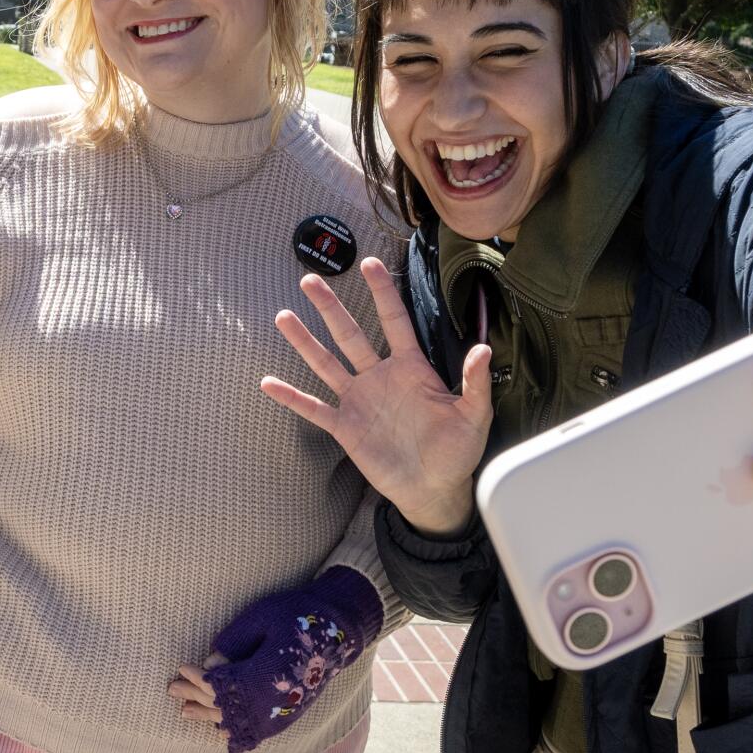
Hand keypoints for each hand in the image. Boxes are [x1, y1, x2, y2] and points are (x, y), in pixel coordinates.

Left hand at [175, 566, 383, 752]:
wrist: (340, 629)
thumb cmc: (298, 614)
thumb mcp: (263, 616)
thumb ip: (234, 641)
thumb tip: (210, 665)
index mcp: (266, 674)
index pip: (222, 685)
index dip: (198, 679)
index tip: (181, 669)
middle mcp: (274, 701)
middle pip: (226, 705)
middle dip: (196, 697)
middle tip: (172, 690)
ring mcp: (283, 712)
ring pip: (239, 722)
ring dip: (210, 716)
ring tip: (185, 712)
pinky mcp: (290, 715)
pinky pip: (257, 731)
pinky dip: (236, 732)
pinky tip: (221, 731)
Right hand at [259, 257, 491, 536]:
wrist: (434, 489)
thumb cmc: (458, 451)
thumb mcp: (474, 416)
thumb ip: (475, 383)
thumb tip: (484, 349)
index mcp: (410, 368)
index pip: (394, 321)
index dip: (383, 292)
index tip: (370, 263)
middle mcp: (379, 377)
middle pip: (350, 334)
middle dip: (330, 307)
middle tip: (311, 280)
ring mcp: (359, 401)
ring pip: (326, 363)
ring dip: (305, 341)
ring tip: (283, 317)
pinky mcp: (345, 427)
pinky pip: (314, 408)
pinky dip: (291, 397)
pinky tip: (268, 382)